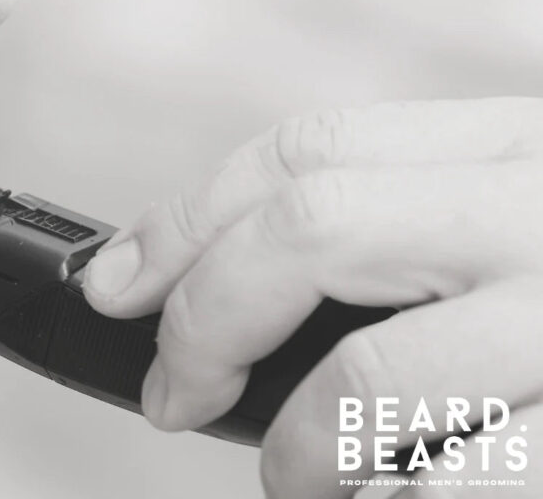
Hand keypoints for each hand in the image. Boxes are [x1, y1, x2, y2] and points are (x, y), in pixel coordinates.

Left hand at [83, 98, 542, 497]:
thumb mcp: (507, 228)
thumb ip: (393, 235)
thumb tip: (213, 287)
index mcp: (508, 152)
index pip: (311, 149)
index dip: (187, 218)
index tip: (116, 283)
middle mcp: (536, 212)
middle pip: (308, 224)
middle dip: (207, 321)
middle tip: (171, 401)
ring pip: (368, 373)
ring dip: (299, 447)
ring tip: (298, 481)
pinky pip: (453, 481)